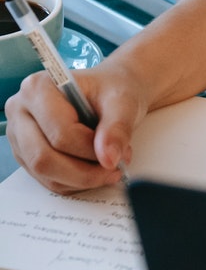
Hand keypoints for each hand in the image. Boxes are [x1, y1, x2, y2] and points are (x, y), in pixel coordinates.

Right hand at [4, 62, 146, 193]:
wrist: (110, 90)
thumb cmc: (112, 89)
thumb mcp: (123, 101)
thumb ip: (117, 128)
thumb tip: (109, 159)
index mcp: (39, 88)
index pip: (60, 133)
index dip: (91, 149)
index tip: (119, 152)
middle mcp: (21, 110)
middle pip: (43, 157)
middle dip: (84, 171)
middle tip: (114, 170)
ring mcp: (19, 134)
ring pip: (43, 172)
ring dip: (80, 179)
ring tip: (108, 168)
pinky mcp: (25, 152)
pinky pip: (46, 178)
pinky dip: (73, 182)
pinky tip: (94, 170)